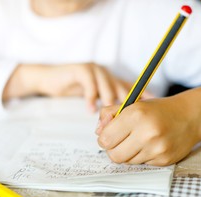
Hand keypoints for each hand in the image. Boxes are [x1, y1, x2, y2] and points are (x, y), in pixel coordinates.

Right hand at [3, 63, 131, 111]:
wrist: (49, 79)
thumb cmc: (71, 89)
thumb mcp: (92, 97)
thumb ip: (105, 105)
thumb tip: (120, 123)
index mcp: (110, 80)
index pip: (130, 87)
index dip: (142, 95)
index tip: (152, 105)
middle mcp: (105, 73)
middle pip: (122, 88)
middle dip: (126, 104)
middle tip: (128, 119)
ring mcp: (94, 70)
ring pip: (107, 86)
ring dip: (109, 102)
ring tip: (109, 117)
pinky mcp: (81, 69)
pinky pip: (89, 85)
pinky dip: (90, 98)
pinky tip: (89, 110)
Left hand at [96, 97, 199, 165]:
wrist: (190, 116)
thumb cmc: (156, 110)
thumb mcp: (132, 104)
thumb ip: (109, 114)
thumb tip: (98, 132)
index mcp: (136, 115)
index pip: (105, 139)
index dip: (104, 139)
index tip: (110, 135)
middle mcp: (147, 132)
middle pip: (114, 156)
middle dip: (113, 150)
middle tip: (120, 142)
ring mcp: (157, 148)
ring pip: (128, 162)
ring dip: (128, 154)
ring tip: (138, 141)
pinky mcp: (165, 160)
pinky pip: (142, 164)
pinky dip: (142, 156)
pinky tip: (151, 146)